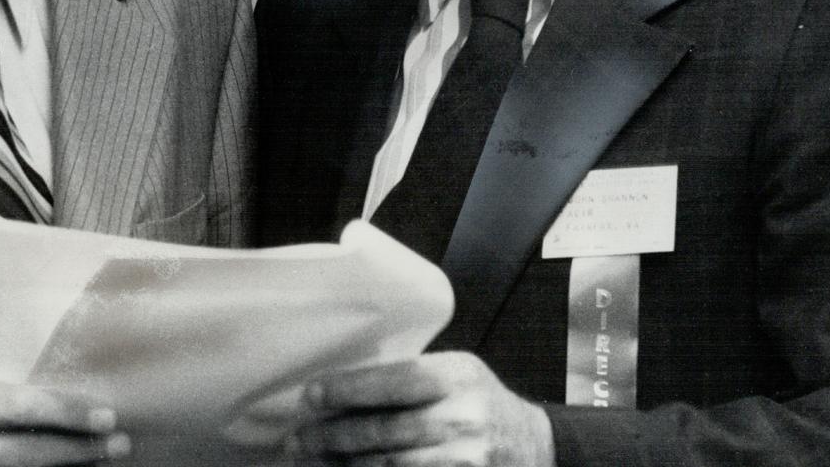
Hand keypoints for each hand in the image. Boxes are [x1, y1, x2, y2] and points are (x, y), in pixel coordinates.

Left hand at [288, 353, 553, 466]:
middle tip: (297, 439)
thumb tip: (339, 387)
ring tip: (311, 460)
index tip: (310, 396)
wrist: (532, 447)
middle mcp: (463, 418)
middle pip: (384, 431)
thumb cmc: (478, 401)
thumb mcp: (455, 373)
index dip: (347, 390)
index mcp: (457, 376)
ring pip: (388, 466)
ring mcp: (465, 459)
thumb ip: (410, 377)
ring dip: (342, 465)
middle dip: (332, 436)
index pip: (393, 381)